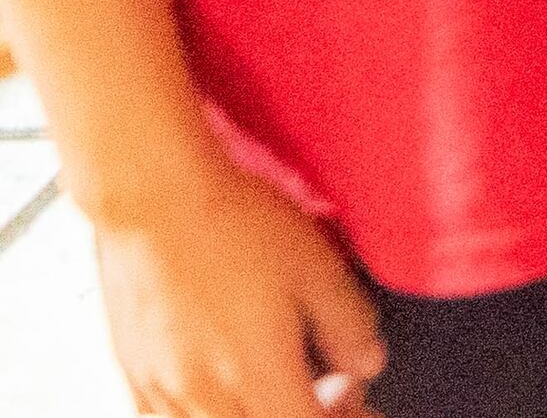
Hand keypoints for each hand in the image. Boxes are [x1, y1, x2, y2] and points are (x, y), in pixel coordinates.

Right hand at [90, 160, 381, 417]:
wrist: (153, 198)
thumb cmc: (231, 223)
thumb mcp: (318, 267)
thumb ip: (349, 324)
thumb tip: (366, 362)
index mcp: (254, 373)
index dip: (344, 415)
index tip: (357, 397)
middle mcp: (202, 392)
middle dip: (303, 412)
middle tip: (329, 389)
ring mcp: (160, 388)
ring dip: (254, 414)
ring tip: (276, 381)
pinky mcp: (132, 372)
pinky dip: (205, 412)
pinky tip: (224, 382)